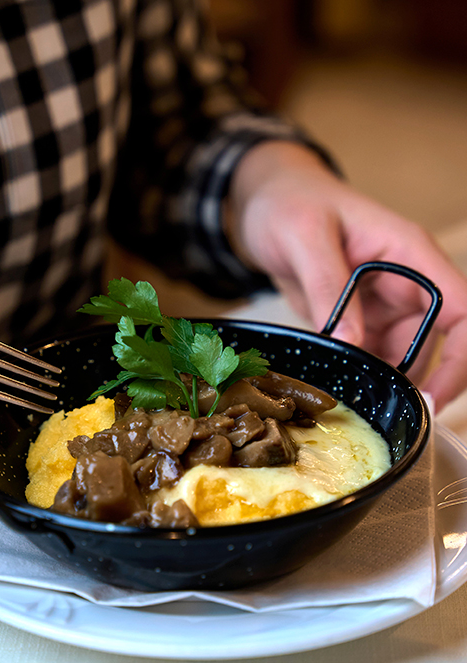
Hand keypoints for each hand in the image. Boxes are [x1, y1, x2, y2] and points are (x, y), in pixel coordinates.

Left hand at [226, 140, 466, 409]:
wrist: (264, 203)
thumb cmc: (290, 202)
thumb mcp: (304, 235)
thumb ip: (328, 284)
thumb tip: (351, 339)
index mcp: (408, 253)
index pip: (461, 307)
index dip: (461, 356)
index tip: (433, 394)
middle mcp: (404, 282)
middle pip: (434, 343)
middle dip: (414, 379)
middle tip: (379, 411)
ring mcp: (382, 303)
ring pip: (401, 356)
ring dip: (383, 382)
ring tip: (354, 403)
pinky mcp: (358, 319)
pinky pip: (371, 355)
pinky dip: (361, 375)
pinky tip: (340, 388)